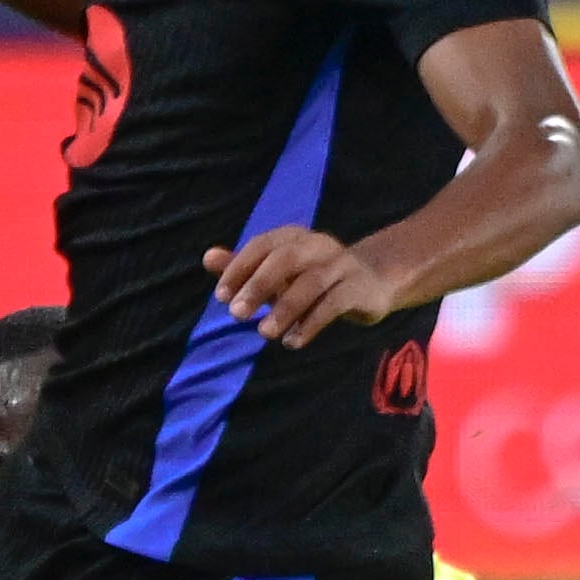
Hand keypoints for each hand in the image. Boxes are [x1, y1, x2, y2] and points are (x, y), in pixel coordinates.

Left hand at [203, 227, 394, 348]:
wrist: (372, 282)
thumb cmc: (313, 278)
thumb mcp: (278, 273)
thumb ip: (244, 266)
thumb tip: (207, 258)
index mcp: (294, 237)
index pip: (262, 245)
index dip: (239, 268)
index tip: (221, 296)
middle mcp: (318, 245)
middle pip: (286, 259)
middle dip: (258, 285)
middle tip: (236, 314)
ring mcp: (341, 266)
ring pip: (310, 283)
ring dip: (284, 309)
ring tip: (264, 333)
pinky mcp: (358, 289)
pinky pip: (333, 305)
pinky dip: (310, 324)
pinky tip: (292, 342)